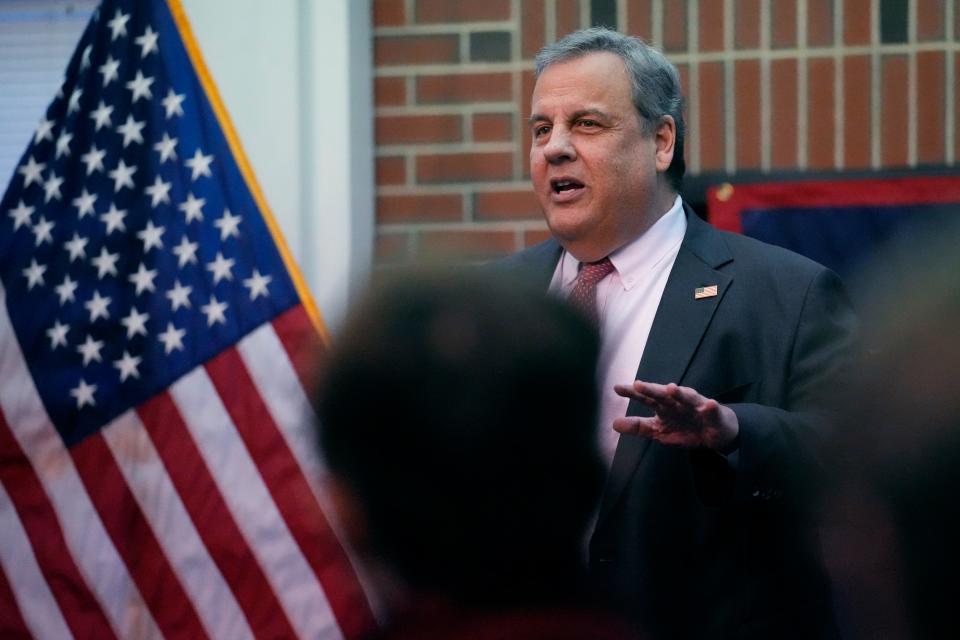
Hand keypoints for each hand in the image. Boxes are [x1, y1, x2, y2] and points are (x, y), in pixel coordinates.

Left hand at [612, 380, 738, 451]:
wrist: (714, 433)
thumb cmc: (685, 427)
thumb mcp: (658, 431)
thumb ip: (638, 427)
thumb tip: (614, 423)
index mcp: (663, 406)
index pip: (646, 398)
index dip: (632, 393)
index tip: (617, 388)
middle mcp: (677, 402)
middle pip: (663, 395)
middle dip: (651, 389)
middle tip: (638, 385)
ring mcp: (695, 406)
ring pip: (687, 398)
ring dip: (679, 393)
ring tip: (671, 388)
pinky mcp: (713, 414)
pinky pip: (712, 410)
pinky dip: (710, 407)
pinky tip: (709, 404)